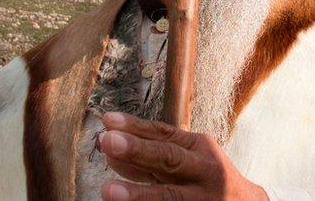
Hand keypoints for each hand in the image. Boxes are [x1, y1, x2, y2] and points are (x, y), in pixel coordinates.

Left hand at [97, 112, 267, 200]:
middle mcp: (204, 172)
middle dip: (138, 150)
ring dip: (138, 193)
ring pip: (169, 195)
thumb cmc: (207, 179)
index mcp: (200, 148)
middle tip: (107, 142)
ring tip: (107, 189)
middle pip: (169, 159)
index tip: (107, 120)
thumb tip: (108, 152)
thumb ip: (151, 158)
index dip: (135, 127)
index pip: (164, 134)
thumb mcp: (188, 159)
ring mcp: (203, 199)